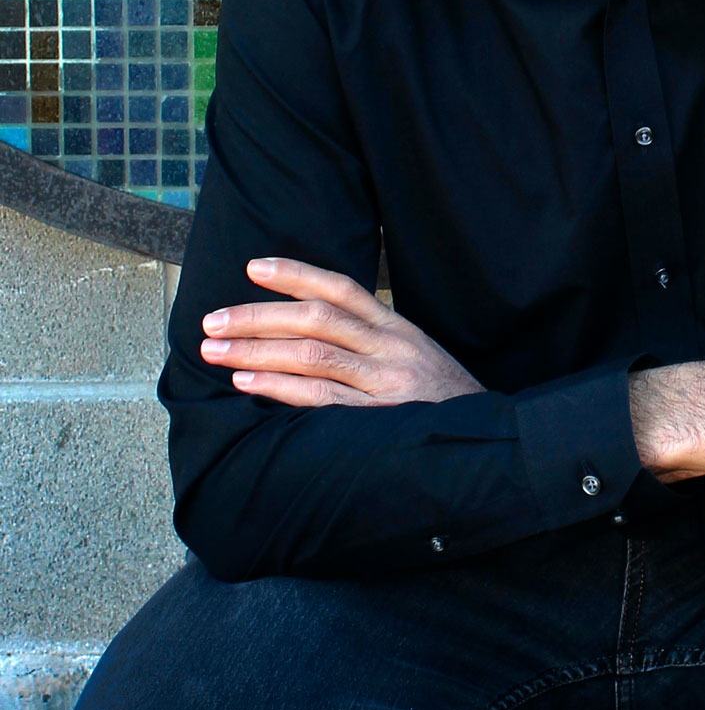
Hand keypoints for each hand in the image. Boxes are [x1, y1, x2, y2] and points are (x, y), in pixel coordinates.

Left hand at [199, 257, 485, 407]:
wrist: (487, 442)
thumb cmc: (438, 401)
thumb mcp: (413, 357)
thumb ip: (370, 341)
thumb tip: (306, 329)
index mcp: (396, 328)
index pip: (341, 288)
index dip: (296, 274)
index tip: (253, 267)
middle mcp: (390, 347)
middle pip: (316, 318)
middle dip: (259, 316)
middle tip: (213, 320)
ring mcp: (385, 383)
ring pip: (312, 354)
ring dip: (257, 349)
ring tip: (216, 350)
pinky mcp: (379, 419)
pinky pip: (321, 398)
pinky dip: (279, 386)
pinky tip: (247, 381)